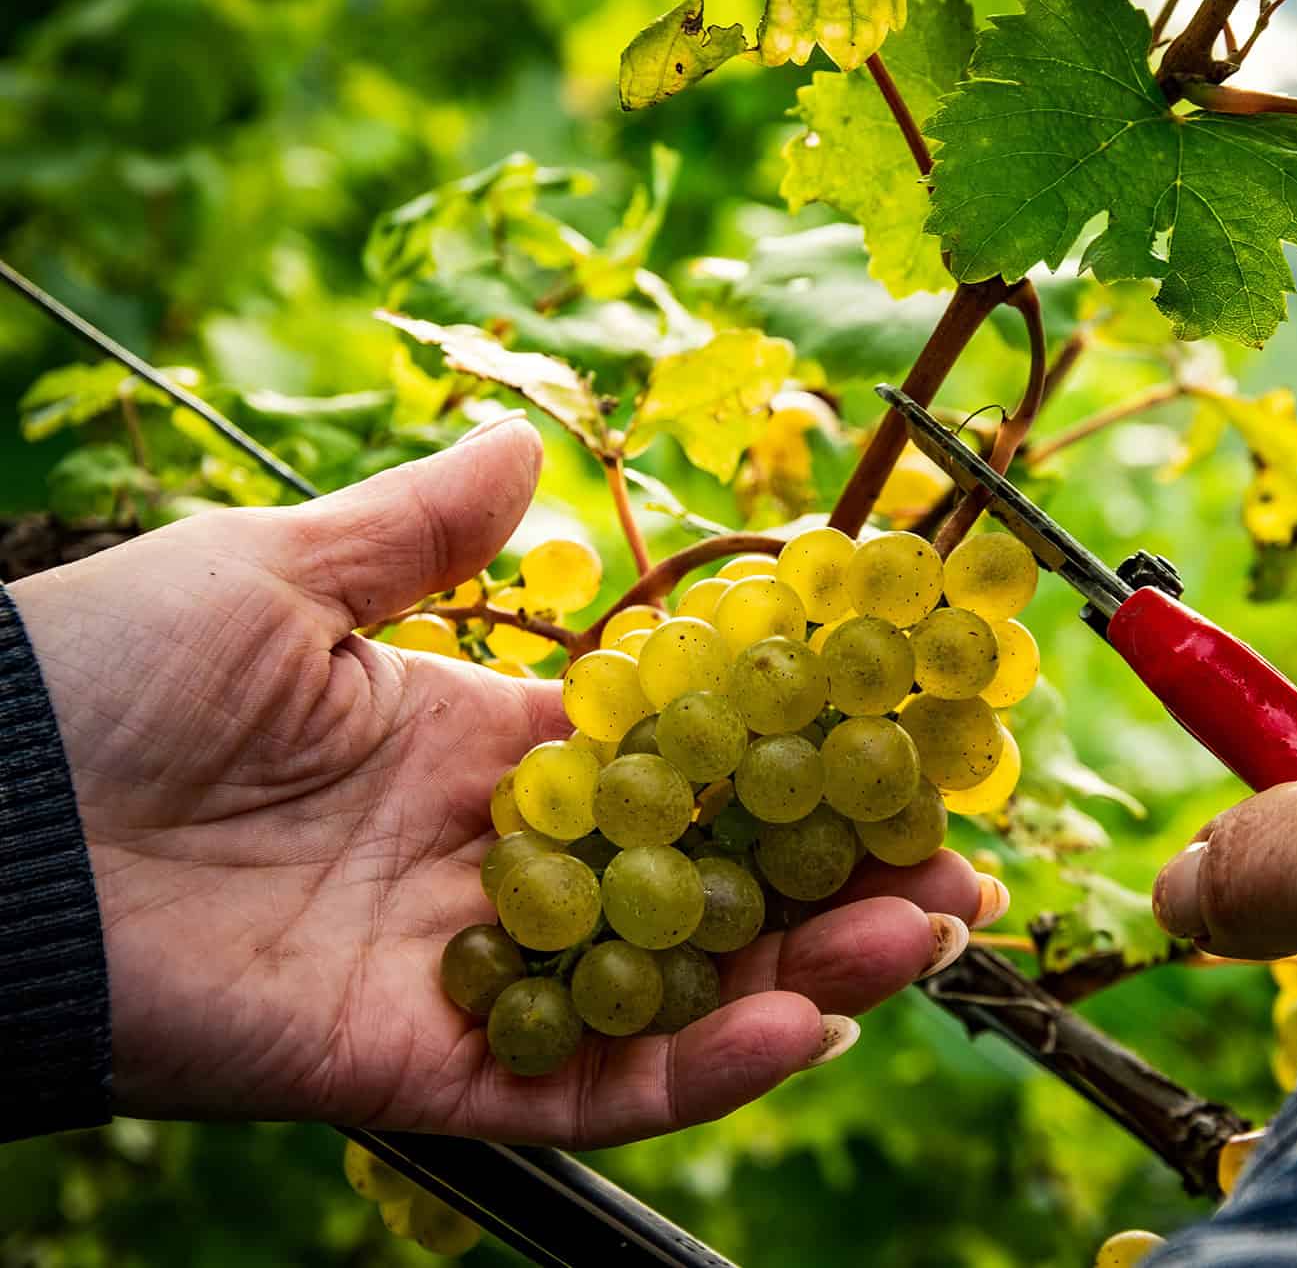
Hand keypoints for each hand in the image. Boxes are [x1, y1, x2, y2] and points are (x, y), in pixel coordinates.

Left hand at [9, 414, 1000, 1147]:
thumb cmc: (106, 675)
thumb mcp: (277, 571)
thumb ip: (416, 526)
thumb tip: (526, 438)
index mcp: (483, 749)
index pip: (682, 767)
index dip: (794, 759)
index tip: (902, 742)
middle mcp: (503, 869)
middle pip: (713, 890)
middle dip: (845, 884)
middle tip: (967, 876)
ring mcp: (476, 978)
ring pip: (681, 993)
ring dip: (815, 973)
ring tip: (930, 939)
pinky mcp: (428, 1073)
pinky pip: (592, 1082)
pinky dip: (703, 1064)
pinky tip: (805, 1019)